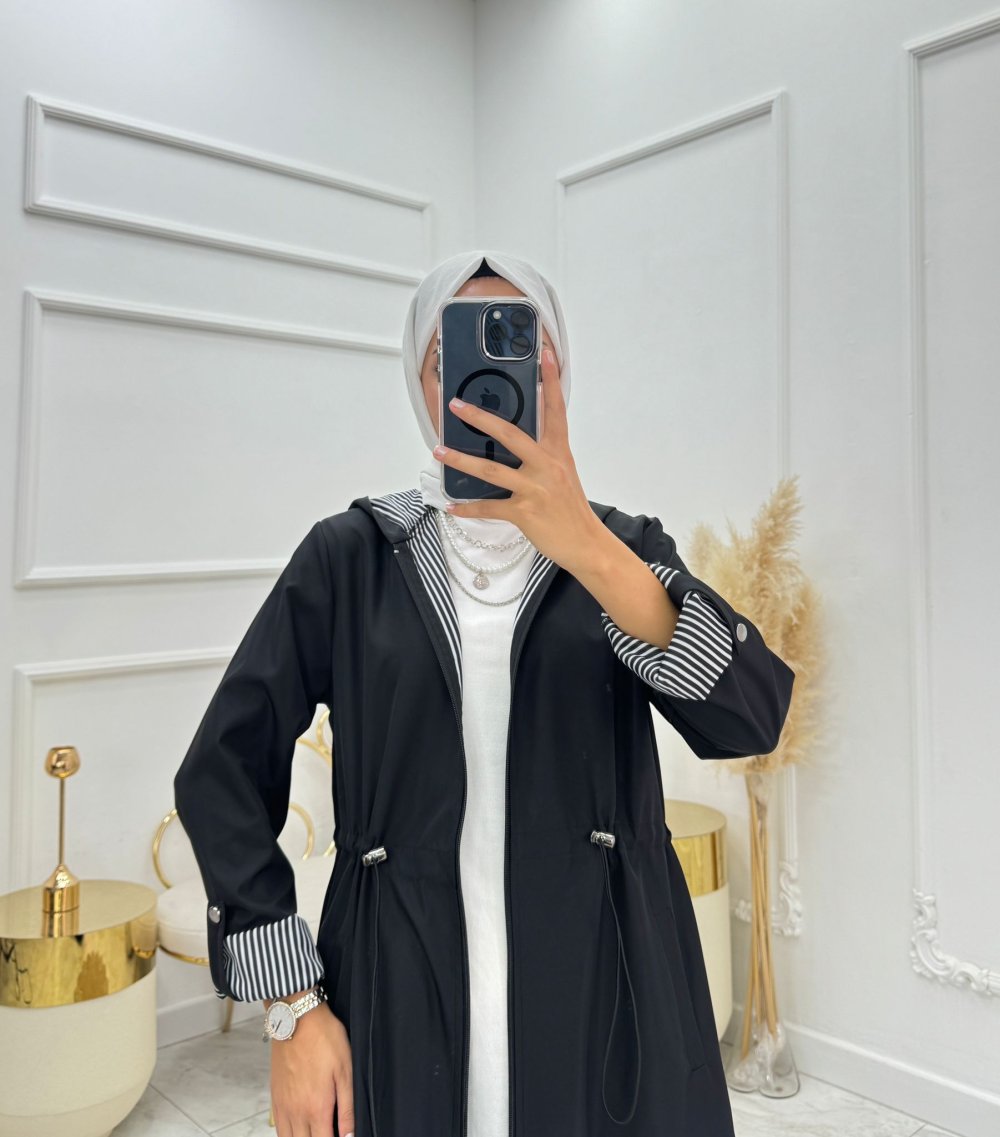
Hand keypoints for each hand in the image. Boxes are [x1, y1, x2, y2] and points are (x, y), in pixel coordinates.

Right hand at [269, 1003, 354, 1136]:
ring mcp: (283, 1105)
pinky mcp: (275, 1096)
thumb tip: (350, 1135)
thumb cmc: (324, 1039)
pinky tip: (299, 1129)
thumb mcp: (345, 1070)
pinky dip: (288, 1134)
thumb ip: (347, 1107)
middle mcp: (296, 1111)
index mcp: (317, 1108)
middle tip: (329, 1132)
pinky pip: (278, 1128)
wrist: (296, 1018)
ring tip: (316, 1132)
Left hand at [433, 346, 602, 574]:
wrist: (586, 543)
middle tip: (457, 405)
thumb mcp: (563, 474)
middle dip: (480, 417)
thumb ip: (542, 456)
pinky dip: (468, 507)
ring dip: (460, 459)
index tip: (545, 354)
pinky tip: (452, 506)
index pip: (555, 409)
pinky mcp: (524, 512)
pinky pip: (489, 506)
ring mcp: (535, 489)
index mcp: (558, 452)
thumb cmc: (570, 508)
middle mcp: (547, 465)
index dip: (551, 380)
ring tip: (439, 451)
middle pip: (510, 434)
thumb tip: (513, 444)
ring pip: (491, 469)